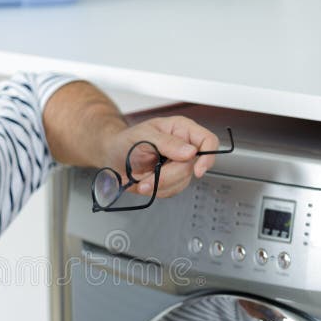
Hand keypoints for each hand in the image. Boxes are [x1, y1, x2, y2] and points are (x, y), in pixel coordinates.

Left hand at [103, 116, 219, 197]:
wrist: (112, 157)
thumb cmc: (126, 140)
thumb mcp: (143, 136)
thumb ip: (167, 143)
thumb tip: (190, 151)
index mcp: (181, 130)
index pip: (208, 141)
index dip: (207, 156)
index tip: (197, 170)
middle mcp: (183, 147)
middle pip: (193, 167)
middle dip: (169, 176)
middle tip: (150, 178)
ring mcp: (178, 165)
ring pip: (183, 181)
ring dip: (161, 185)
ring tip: (144, 181)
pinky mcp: (171, 180)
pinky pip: (173, 190)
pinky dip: (158, 191)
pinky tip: (147, 183)